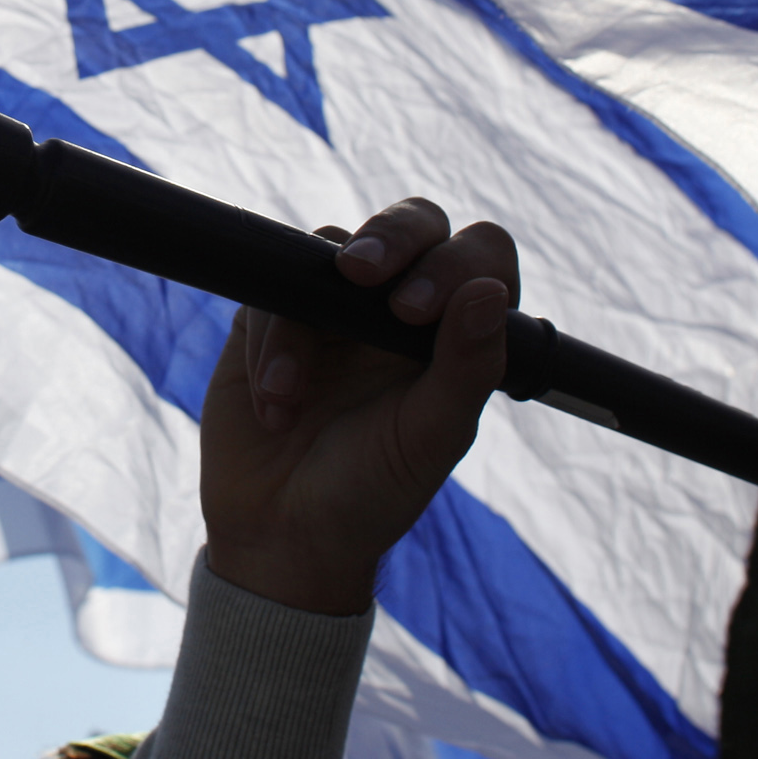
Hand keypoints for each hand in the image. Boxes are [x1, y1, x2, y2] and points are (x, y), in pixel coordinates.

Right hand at [201, 198, 513, 616]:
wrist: (282, 533)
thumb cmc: (372, 491)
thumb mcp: (430, 438)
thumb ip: (466, 366)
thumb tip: (487, 290)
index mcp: (453, 335)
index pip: (477, 259)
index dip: (454, 262)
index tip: (414, 310)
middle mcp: (397, 311)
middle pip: (413, 226)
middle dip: (392, 236)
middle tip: (360, 273)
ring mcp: (334, 308)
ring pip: (330, 249)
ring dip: (307, 322)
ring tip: (293, 398)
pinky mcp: (271, 316)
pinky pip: (270, 289)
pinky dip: (270, 344)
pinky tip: (274, 403)